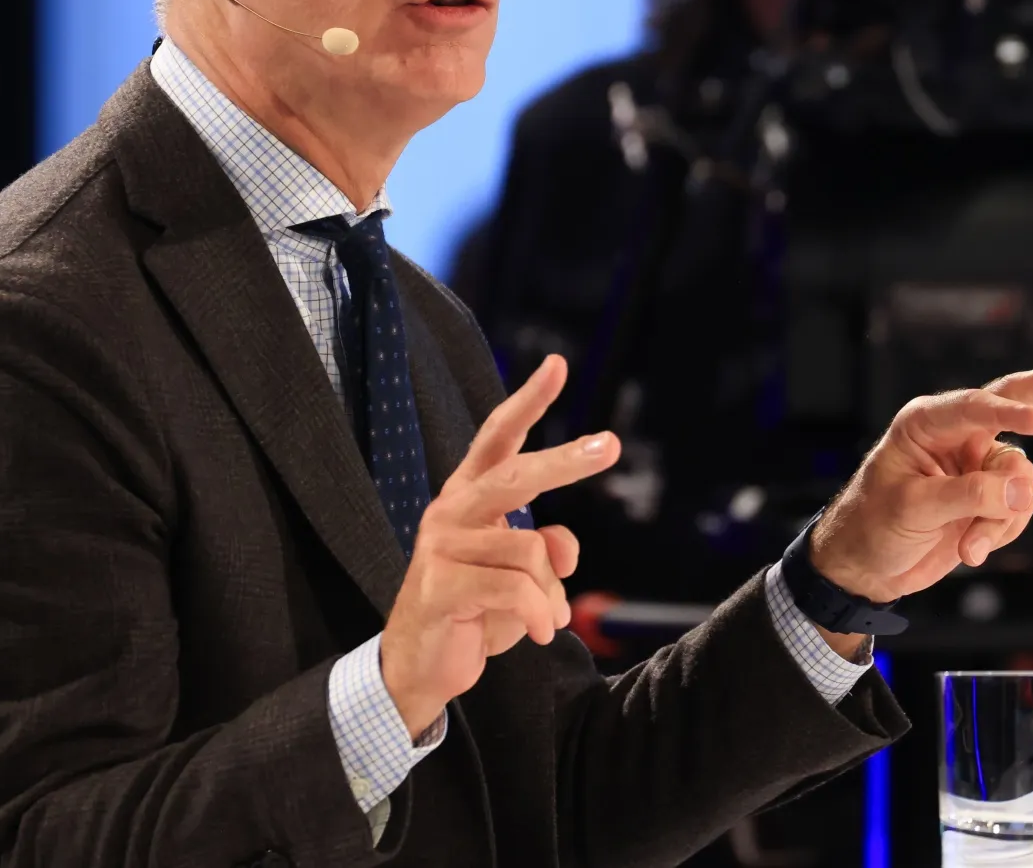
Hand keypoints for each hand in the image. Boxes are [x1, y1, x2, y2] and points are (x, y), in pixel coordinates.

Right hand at [379, 355, 618, 735]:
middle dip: (567, 460)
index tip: (558, 364)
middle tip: (611, 444)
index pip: (498, 438)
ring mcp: (441, 546)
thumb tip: (566, 541)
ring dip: (551, 593)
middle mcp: (451, 510)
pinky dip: (538, 615)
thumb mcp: (523, 581)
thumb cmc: (474, 613)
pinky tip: (539, 633)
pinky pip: (515, 590)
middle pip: (517, 475)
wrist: (420, 668)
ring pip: (530, 551)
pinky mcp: (439, 585)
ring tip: (548, 619)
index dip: (528, 401)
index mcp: (469, 497)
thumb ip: (546, 554)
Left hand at [808, 349, 1032, 605]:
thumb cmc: (872, 526)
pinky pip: (1018, 507)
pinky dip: (1001, 532)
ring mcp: (975, 465)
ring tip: (969, 544)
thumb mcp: (913, 509)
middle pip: (1016, 401)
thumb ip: (968, 496)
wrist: (865, 568)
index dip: (1012, 413)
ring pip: (1020, 478)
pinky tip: (971, 548)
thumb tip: (1020, 489)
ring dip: (1002, 517)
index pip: (977, 407)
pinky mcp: (987, 496)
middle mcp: (956, 435)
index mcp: (926, 423)